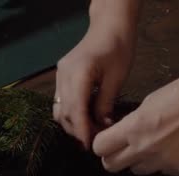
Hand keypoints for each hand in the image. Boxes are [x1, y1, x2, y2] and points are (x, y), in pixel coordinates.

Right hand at [53, 4, 138, 148]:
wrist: (109, 26)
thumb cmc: (118, 48)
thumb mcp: (117, 78)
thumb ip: (106, 103)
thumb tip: (102, 126)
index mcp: (78, 74)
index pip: (75, 110)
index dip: (81, 130)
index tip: (90, 145)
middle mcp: (63, 76)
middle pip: (64, 112)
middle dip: (77, 130)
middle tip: (94, 141)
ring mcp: (60, 75)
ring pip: (59, 108)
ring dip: (72, 123)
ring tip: (90, 132)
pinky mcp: (62, 76)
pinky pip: (62, 100)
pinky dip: (71, 113)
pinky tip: (85, 119)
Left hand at [92, 68, 178, 175]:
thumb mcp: (148, 103)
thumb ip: (131, 123)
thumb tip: (121, 136)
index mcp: (134, 128)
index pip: (100, 148)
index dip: (102, 143)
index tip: (107, 140)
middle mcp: (145, 149)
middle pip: (112, 166)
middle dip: (113, 157)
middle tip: (122, 148)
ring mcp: (163, 162)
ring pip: (137, 171)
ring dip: (139, 161)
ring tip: (155, 144)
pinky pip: (162, 171)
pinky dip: (163, 162)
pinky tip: (175, 146)